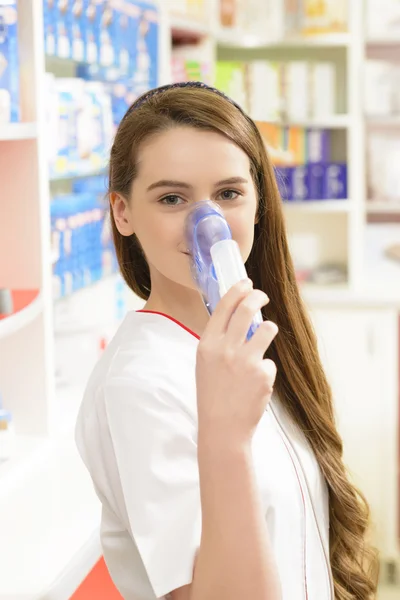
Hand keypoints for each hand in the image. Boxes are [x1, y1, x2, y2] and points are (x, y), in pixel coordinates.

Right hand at [196, 280, 277, 445]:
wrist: (222, 428)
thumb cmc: (212, 395)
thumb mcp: (206, 363)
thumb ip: (219, 341)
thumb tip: (239, 318)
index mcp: (207, 344)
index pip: (224, 306)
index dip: (237, 290)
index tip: (246, 283)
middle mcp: (225, 348)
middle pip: (247, 309)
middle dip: (258, 297)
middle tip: (263, 296)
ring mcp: (246, 360)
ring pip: (267, 329)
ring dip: (268, 330)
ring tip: (261, 344)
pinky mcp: (263, 374)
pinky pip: (269, 361)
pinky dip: (264, 370)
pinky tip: (254, 386)